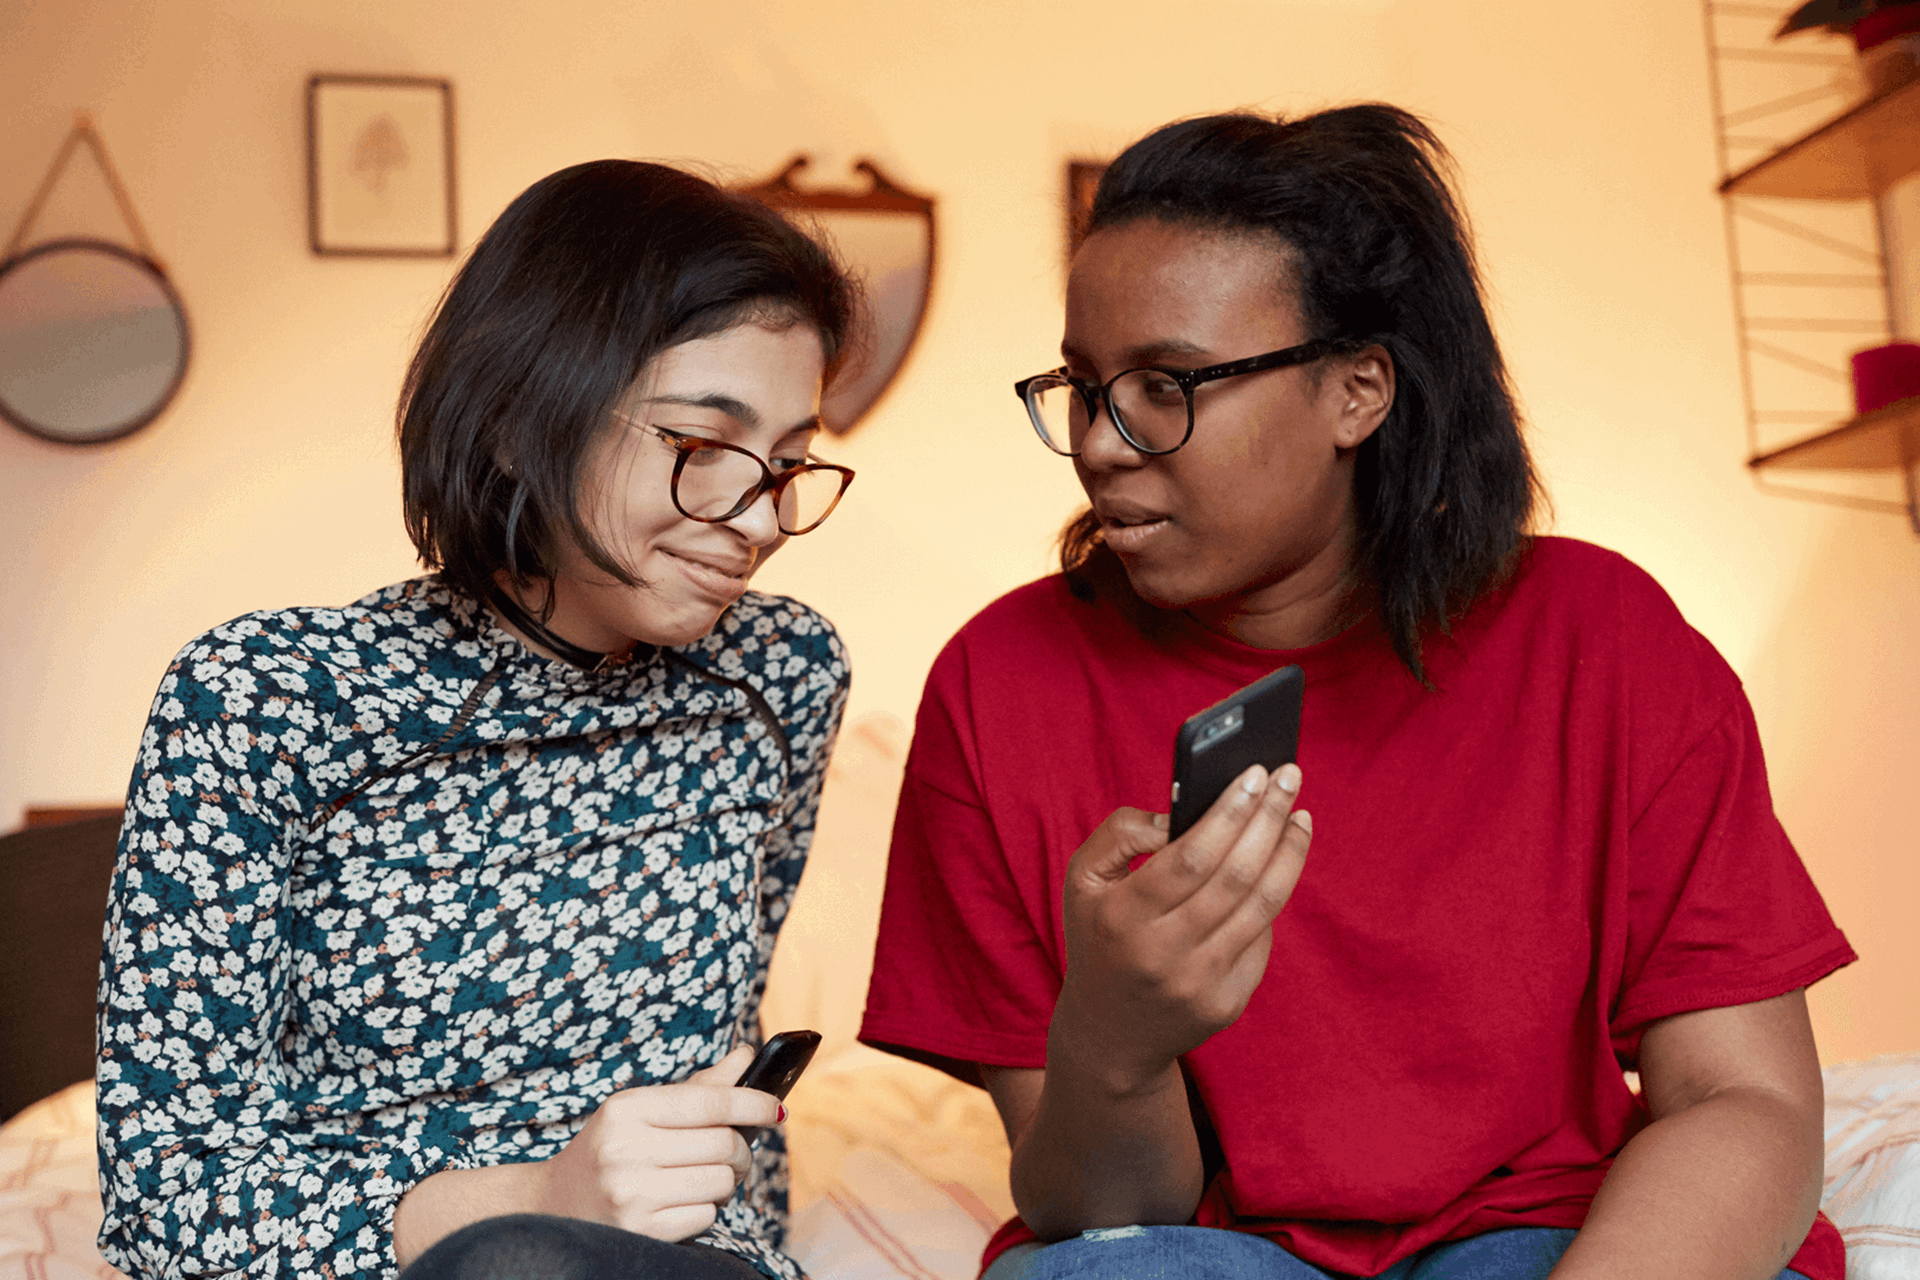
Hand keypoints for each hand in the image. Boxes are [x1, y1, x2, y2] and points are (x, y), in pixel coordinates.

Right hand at [535, 1044, 781, 1240]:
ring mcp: (630, 1192)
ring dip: (726, 1182)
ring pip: (719, 1182)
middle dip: (742, 1150)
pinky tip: (686, 1202)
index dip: (753, 1103)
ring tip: (708, 1178)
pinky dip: (706, 1209)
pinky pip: (705, 1216)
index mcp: (627, 1109)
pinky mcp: (639, 1230)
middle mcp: (625, 1149)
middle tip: (737, 1153)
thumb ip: (699, 1087)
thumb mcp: (642, 1110)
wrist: (552, 1205)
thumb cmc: (609, 1149)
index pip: (710, 1102)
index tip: (776, 1108)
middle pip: (723, 1144)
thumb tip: (746, 1056)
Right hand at [1052, 764, 1311, 1091]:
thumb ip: (1120, 833)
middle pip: (1234, 878)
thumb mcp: (1084, 880)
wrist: (1109, 1033)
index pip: (1189, 858)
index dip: (1229, 814)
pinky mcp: (1226, 1004)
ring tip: (1299, 816)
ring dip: (1289, 853)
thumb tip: (1181, 815)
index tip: (1256, 774)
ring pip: (1261, 907)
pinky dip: (1272, 895)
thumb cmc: (1101, 935)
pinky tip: (1277, 864)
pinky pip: (1261, 938)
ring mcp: (1198, 985)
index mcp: (1122, 918)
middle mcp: (1162, 956)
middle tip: (1290, 776)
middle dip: (1269, 819)